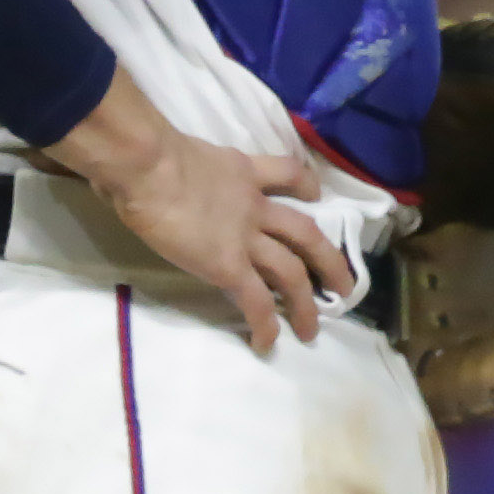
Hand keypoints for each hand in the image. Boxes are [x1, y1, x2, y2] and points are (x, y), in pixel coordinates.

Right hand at [47, 68, 353, 352]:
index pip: (287, 173)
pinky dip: (265, 322)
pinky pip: (254, 299)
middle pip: (306, 233)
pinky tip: (267, 342)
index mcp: (243, 171)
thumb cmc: (150, 154)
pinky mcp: (227, 265)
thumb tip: (163, 175)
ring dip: (304, 302)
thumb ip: (189, 168)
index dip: (306, 185)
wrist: (149, 166)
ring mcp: (245, 237)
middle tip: (345, 285)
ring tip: (312, 329)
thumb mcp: (185, 151)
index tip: (315, 195)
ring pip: (290, 271)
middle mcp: (254, 204)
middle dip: (329, 261)